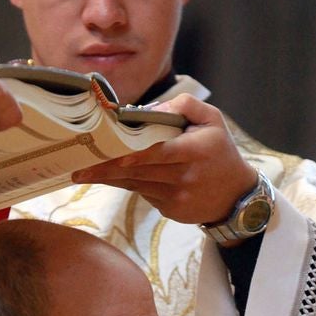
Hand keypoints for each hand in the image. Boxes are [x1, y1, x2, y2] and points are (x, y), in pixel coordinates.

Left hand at [71, 94, 256, 223]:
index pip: (160, 152)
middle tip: (79, 168)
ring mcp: (176, 197)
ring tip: (83, 173)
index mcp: (196, 150)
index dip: (134, 155)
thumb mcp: (211, 120)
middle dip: (107, 169)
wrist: (235, 196)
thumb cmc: (220, 151)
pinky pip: (143, 193)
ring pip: (136, 184)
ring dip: (109, 179)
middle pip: (140, 171)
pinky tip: (109, 178)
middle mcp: (185, 176)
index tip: (111, 155)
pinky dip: (127, 184)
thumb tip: (147, 110)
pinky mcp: (170, 210)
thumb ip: (183, 105)